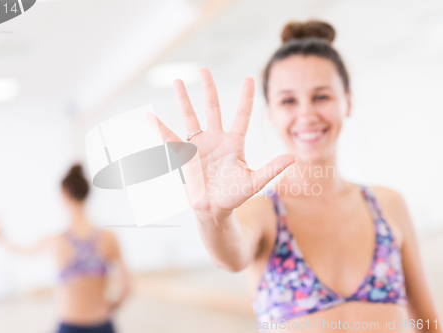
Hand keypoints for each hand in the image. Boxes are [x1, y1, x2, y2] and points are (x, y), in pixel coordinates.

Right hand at [148, 69, 294, 217]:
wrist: (215, 209)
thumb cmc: (235, 195)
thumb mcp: (255, 182)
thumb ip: (271, 168)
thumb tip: (293, 157)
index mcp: (234, 143)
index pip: (241, 115)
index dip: (246, 98)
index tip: (250, 79)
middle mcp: (216, 139)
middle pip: (212, 109)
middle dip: (209, 89)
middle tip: (204, 70)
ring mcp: (199, 146)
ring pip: (190, 118)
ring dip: (184, 100)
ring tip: (177, 82)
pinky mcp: (185, 156)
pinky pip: (171, 140)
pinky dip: (160, 129)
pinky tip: (149, 117)